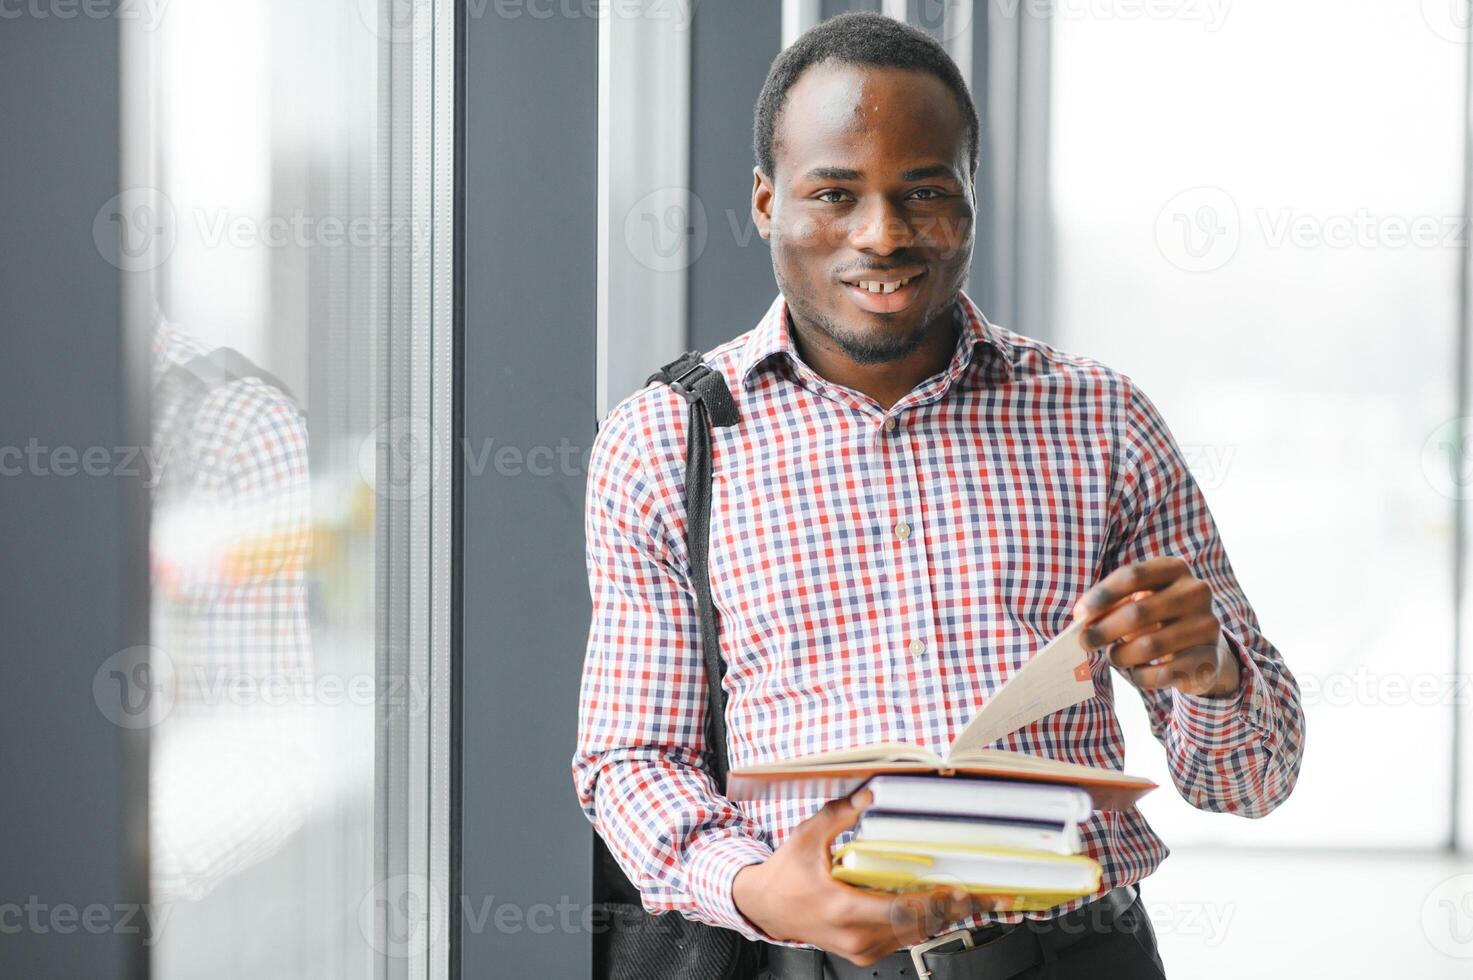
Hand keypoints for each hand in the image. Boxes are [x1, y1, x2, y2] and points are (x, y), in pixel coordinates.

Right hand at [731, 788, 993, 965]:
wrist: (766, 907)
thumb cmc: (785, 877)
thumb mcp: (808, 837)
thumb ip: (840, 814)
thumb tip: (870, 793)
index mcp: (844, 910)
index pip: (901, 911)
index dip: (934, 903)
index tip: (959, 890)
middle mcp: (856, 936)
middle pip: (916, 927)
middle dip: (951, 910)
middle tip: (981, 894)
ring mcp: (861, 948)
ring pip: (913, 936)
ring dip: (941, 918)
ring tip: (970, 900)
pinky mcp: (863, 952)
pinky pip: (902, 939)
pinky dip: (922, 924)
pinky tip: (940, 909)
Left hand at [1072, 555, 1239, 697]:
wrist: (1203, 649)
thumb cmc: (1158, 620)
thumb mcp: (1137, 602)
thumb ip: (1111, 606)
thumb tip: (1082, 619)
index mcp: (1175, 568)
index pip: (1132, 576)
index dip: (1102, 595)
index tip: (1079, 615)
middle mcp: (1196, 592)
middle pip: (1138, 612)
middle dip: (1104, 630)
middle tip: (1084, 642)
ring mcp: (1207, 624)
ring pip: (1149, 646)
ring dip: (1122, 655)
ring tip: (1114, 657)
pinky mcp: (1210, 657)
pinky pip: (1163, 672)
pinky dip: (1141, 676)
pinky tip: (1136, 672)